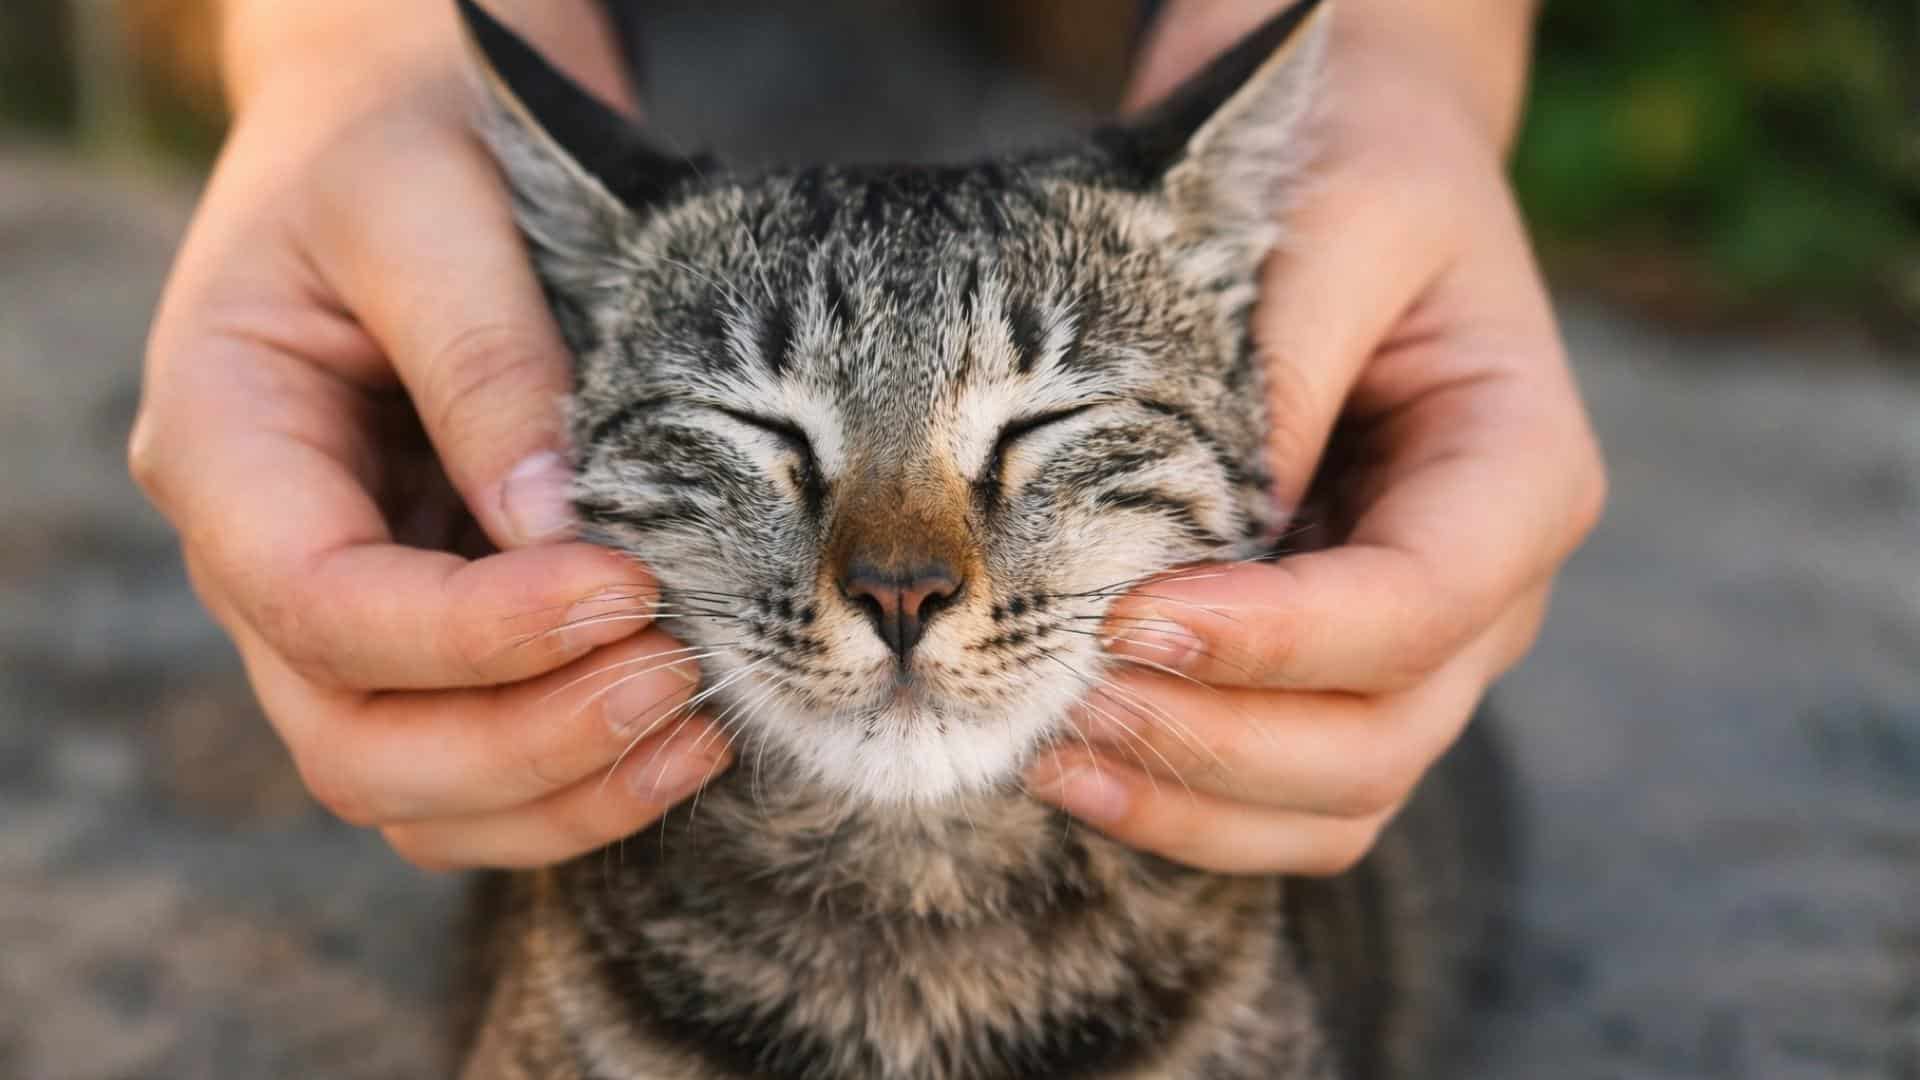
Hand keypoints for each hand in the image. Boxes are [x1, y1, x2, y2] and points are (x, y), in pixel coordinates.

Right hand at [131, 0, 730, 869]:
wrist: (401, 133)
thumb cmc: (401, 149)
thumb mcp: (428, 211)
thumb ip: (483, 364)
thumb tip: (560, 533)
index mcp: (224, 448)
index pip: (321, 605)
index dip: (475, 633)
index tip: (630, 589)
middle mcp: (262, 560)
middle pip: (354, 742)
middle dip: (523, 742)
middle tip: (678, 681)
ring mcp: (342, 613)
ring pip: (413, 789)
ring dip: (558, 791)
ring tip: (702, 729)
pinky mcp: (428, 632)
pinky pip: (477, 760)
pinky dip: (574, 780)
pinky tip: (687, 737)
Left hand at [1026, 2, 1605, 872]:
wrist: (1359, 170)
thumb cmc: (1356, 176)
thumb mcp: (1340, 219)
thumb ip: (1285, 365)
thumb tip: (1208, 530)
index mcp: (1520, 472)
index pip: (1415, 608)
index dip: (1274, 641)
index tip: (1126, 617)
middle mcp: (1488, 586)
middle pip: (1379, 738)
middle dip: (1217, 740)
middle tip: (1063, 692)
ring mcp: (1419, 645)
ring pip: (1334, 799)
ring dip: (1190, 797)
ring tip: (1046, 749)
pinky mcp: (1338, 665)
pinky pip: (1282, 789)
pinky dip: (1184, 798)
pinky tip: (1070, 758)